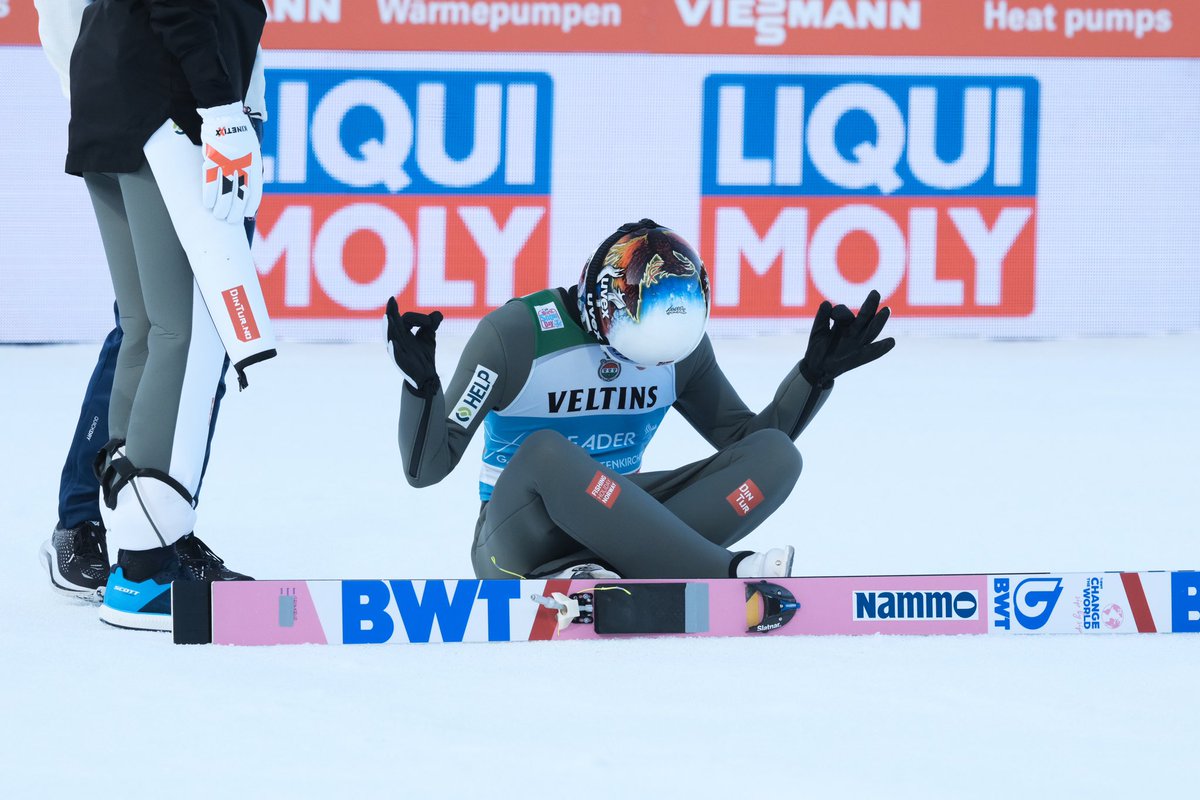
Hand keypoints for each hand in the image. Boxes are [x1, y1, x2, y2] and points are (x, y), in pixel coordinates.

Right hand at [198, 102, 262, 223]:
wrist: (225, 116)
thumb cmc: (240, 134)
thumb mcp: (252, 151)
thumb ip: (251, 168)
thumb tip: (247, 186)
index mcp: (255, 165)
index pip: (255, 192)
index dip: (251, 206)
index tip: (247, 215)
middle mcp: (243, 167)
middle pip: (240, 196)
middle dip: (236, 212)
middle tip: (231, 220)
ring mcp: (227, 165)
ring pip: (225, 193)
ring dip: (222, 208)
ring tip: (219, 216)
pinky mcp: (212, 160)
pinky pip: (210, 183)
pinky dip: (209, 196)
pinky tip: (208, 205)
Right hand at [385, 297, 442, 397]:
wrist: (426, 376)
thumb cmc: (424, 356)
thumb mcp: (428, 337)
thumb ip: (432, 324)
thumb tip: (438, 314)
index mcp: (403, 333)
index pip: (407, 318)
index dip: (419, 318)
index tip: (431, 322)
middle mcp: (398, 339)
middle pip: (393, 324)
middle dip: (392, 312)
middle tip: (391, 300)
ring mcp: (398, 350)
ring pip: (392, 336)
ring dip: (389, 327)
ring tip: (388, 317)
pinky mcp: (402, 362)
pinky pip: (396, 355)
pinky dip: (394, 349)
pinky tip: (393, 343)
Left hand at [799, 290, 894, 386]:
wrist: (816, 369)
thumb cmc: (818, 348)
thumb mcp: (818, 331)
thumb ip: (822, 317)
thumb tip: (827, 303)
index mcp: (844, 325)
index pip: (845, 315)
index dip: (841, 312)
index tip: (832, 314)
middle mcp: (854, 333)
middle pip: (865, 317)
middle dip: (869, 306)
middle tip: (874, 293)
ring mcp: (858, 344)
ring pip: (870, 330)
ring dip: (878, 321)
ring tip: (886, 310)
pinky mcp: (859, 357)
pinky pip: (872, 352)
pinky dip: (881, 348)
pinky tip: (891, 342)